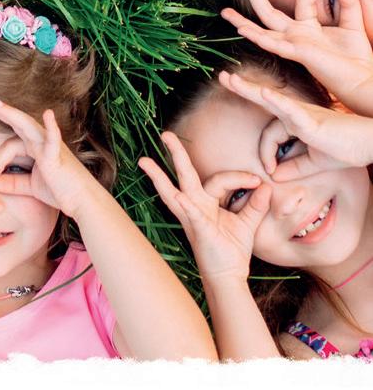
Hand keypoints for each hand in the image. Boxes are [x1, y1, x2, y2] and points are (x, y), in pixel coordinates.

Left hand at [0, 95, 94, 217]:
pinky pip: (53, 140)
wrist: (82, 202)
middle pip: (16, 122)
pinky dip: (51, 127)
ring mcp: (49, 146)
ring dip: (10, 113)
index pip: (10, 143)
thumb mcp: (31, 186)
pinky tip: (48, 114)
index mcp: (35, 147)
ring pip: (27, 125)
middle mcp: (41, 142)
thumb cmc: (60, 191)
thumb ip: (12, 183)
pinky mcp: (57, 156)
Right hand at [139, 131, 267, 282]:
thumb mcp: (247, 223)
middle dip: (176, 154)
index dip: (240, 177)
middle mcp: (195, 205)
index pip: (220, 179)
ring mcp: (192, 216)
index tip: (258, 182)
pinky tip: (180, 198)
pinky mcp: (197, 229)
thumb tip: (265, 187)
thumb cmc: (232, 249)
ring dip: (159, 177)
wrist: (228, 276)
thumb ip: (255, 205)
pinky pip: (191, 214)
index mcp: (206, 201)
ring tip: (145, 162)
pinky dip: (187, 206)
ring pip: (172, 191)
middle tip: (165, 134)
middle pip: (184, 174)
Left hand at [218, 70, 372, 178]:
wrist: (370, 144)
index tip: (270, 170)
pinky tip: (263, 93)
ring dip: (250, 90)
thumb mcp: (315, 162)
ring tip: (231, 79)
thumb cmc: (346, 149)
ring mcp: (302, 114)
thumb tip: (275, 176)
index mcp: (294, 123)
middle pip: (262, 101)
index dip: (265, 154)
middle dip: (242, 90)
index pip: (269, 137)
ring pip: (270, 100)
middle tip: (223, 77)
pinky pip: (291, 109)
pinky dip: (276, 101)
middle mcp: (295, 114)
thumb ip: (295, 167)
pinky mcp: (312, 119)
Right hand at [222, 0, 372, 103]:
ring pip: (262, 30)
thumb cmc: (357, 56)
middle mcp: (295, 34)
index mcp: (307, 26)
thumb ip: (347, 2)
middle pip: (268, 12)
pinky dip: (257, 36)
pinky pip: (273, 44)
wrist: (362, 80)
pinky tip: (243, 30)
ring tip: (225, 12)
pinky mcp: (297, 53)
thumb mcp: (353, 22)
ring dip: (243, 21)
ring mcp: (293, 44)